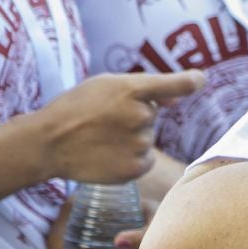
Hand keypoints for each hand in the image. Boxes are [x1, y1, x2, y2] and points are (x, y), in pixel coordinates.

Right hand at [37, 72, 204, 185]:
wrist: (47, 143)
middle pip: (153, 114)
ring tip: (100, 137)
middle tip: (104, 120)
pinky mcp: (135, 168)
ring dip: (131, 138)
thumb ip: (144, 91)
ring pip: (147, 137)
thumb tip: (177, 98)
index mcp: (132, 89)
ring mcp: (138, 143)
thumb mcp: (104, 86)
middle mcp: (140, 115)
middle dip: (134, 116)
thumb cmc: (75, 109)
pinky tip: (107, 154)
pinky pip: (145, 160)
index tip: (200, 80)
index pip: (175, 84)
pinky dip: (131, 159)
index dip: (190, 82)